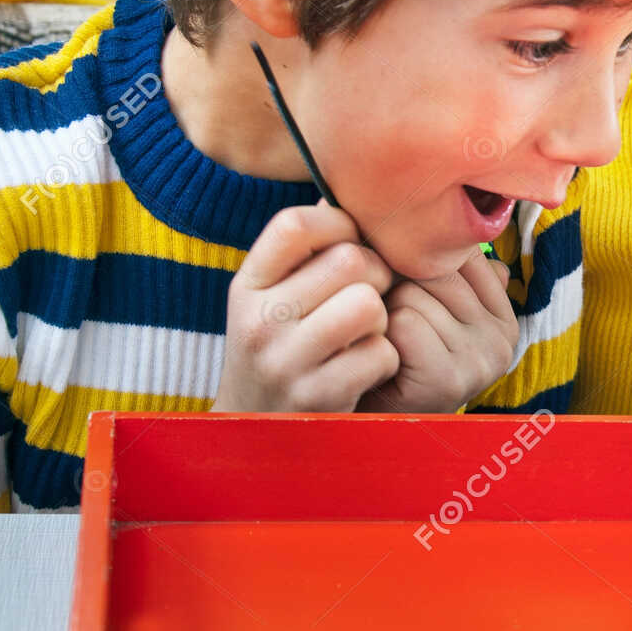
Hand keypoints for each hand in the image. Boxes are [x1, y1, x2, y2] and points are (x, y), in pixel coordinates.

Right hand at [213, 204, 399, 412]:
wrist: (256, 435)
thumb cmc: (279, 351)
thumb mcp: (272, 299)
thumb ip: (303, 253)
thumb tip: (342, 195)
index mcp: (247, 286)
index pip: (295, 224)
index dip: (339, 224)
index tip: (350, 243)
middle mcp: (259, 321)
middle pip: (349, 261)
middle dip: (376, 274)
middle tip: (369, 294)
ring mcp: (287, 362)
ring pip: (368, 304)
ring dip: (380, 317)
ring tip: (365, 331)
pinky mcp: (320, 397)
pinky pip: (381, 353)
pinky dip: (384, 358)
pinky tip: (364, 367)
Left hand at [357, 250, 519, 413]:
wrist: (372, 418)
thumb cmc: (395, 353)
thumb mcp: (426, 305)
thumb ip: (440, 264)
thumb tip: (427, 212)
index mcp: (503, 314)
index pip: (460, 252)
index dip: (418, 264)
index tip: (405, 292)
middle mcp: (503, 337)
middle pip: (436, 269)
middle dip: (399, 288)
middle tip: (391, 322)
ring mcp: (482, 360)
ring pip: (415, 294)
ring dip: (387, 314)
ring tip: (390, 343)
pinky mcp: (452, 378)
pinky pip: (405, 321)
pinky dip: (384, 334)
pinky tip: (386, 358)